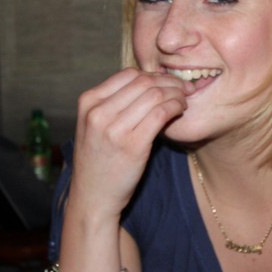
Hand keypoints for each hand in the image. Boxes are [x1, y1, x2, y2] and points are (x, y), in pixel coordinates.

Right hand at [69, 68, 190, 217]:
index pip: (128, 74)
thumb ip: (113, 103)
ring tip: (184, 100)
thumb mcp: (94, 125)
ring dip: (176, 93)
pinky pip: (161, 114)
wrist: (93, 197)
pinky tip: (180, 111)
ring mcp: (114, 129)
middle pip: (143, 82)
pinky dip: (176, 107)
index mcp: (88, 102)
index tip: (167, 82)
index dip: (153, 75)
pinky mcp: (133, 145)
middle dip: (169, 81)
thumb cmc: (99, 160)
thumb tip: (149, 83)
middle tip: (184, 88)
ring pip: (154, 95)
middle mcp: (98, 112)